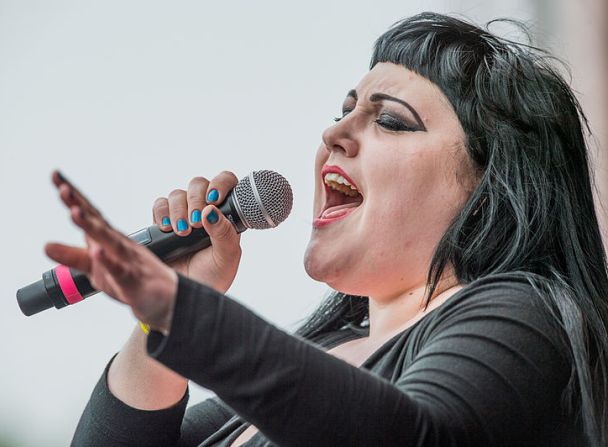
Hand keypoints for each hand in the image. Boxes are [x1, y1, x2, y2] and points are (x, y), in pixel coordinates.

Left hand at [44, 171, 178, 333]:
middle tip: (62, 187)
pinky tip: (98, 253)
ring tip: (74, 213)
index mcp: (108, 239)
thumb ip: (72, 257)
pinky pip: (120, 269)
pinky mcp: (133, 279)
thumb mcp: (94, 271)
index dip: (73, 196)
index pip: (88, 213)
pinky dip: (108, 261)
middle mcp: (118, 244)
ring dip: (92, 226)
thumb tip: (45, 245)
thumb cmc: (132, 281)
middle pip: (97, 220)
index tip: (56, 175)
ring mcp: (127, 260)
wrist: (166, 300)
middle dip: (79, 204)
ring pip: (108, 240)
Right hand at [151, 171, 241, 293]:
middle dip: (196, 200)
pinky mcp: (163, 222)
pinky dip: (162, 213)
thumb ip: (224, 234)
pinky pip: (159, 205)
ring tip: (183, 233)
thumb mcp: (226, 257)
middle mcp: (204, 210)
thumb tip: (211, 210)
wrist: (186, 294)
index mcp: (225, 214)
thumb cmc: (213, 276)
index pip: (226, 183)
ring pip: (177, 194)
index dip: (220, 183)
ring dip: (179, 210)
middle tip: (196, 224)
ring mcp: (183, 214)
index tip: (214, 200)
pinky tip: (168, 229)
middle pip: (198, 184)